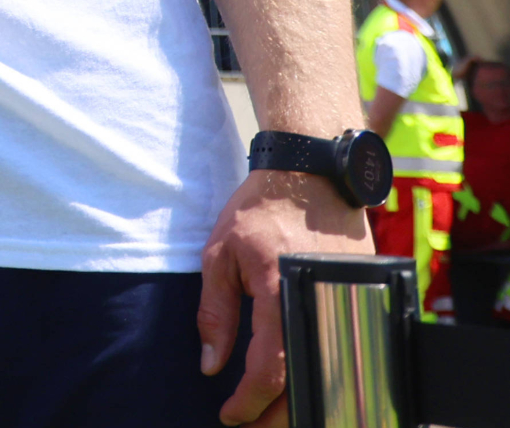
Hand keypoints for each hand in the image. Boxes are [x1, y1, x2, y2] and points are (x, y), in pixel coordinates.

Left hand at [198, 169, 371, 425]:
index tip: (230, 416)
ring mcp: (350, 298)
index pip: (270, 367)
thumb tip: (211, 366)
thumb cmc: (259, 211)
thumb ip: (215, 314)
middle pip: (309, 380)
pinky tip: (302, 384)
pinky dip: (326, 372)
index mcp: (279, 289)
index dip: (250, 401)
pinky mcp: (365, 296)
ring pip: (334, 371)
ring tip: (271, 413)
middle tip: (250, 424)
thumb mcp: (219, 256)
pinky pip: (348, 347)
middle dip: (278, 415)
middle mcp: (322, 298)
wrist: (310, 174)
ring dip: (303, 399)